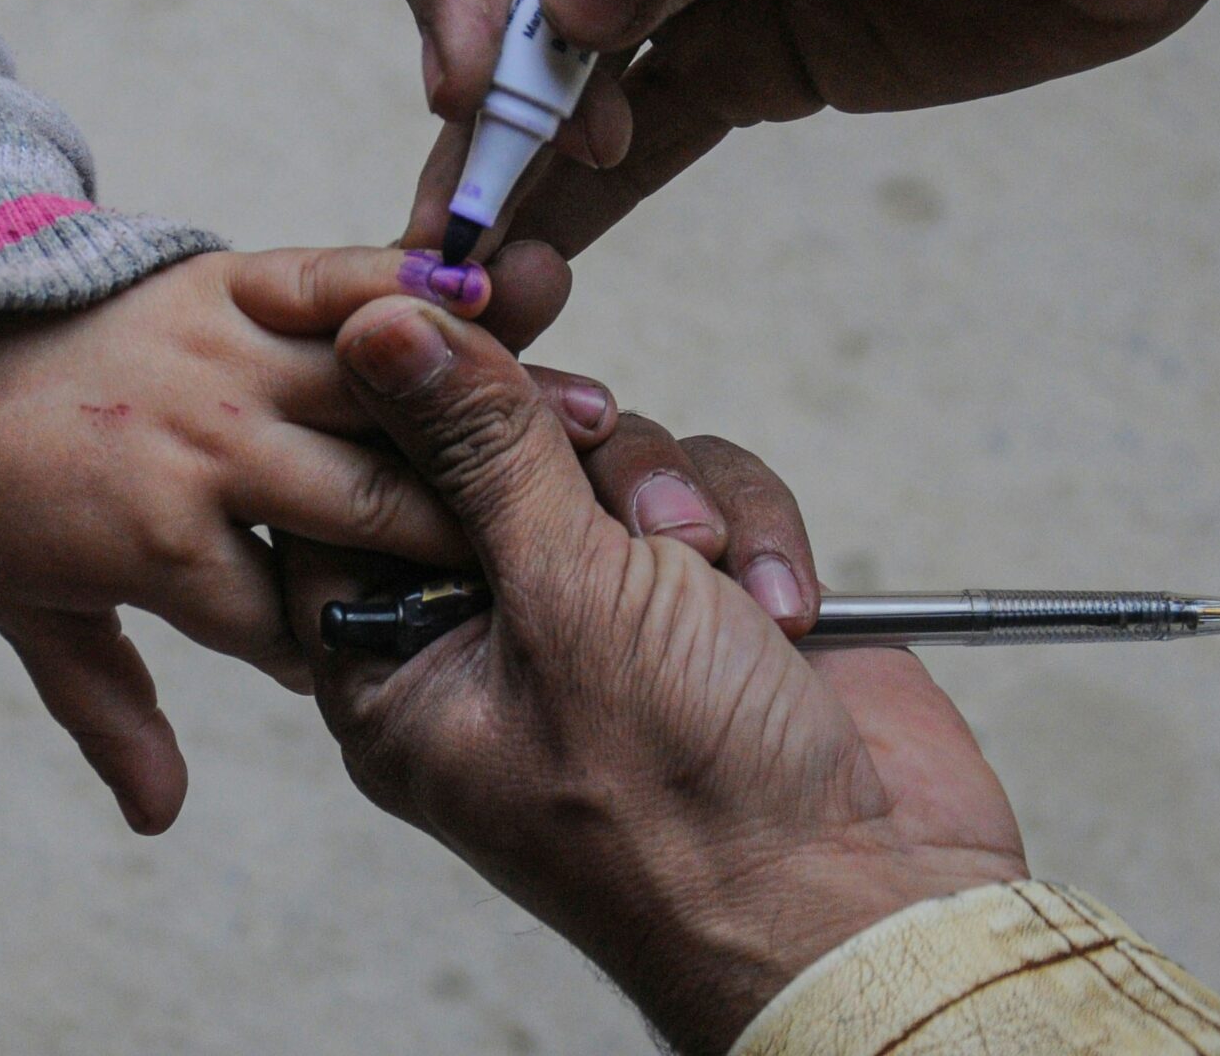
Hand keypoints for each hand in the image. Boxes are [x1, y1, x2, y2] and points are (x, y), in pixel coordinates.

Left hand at [0, 241, 609, 833]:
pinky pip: (334, 278)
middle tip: (567, 559)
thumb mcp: (32, 618)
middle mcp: (207, 452)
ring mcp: (222, 358)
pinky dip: (406, 281)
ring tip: (586, 428)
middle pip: (376, 512)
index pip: (304, 628)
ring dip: (487, 411)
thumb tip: (163, 821)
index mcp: (162, 549)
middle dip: (472, 541)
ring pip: (382, 394)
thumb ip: (111, 714)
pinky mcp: (228, 277)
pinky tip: (491, 295)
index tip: (445, 662)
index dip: (372, 653)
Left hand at [286, 299, 1024, 1052]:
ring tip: (712, 576)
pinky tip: (783, 610)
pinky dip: (751, 533)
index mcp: (399, 663)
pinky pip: (706, 495)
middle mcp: (490, 635)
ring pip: (607, 459)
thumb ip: (473, 447)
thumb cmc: (685, 804)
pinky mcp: (706, 601)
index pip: (351, 485)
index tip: (456, 313)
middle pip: (488, 449)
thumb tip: (371, 322)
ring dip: (671, 498)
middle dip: (565, 444)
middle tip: (597, 437)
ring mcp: (604, 617)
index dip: (399, 393)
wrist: (869, 905)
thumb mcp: (562, 598)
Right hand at [394, 0, 1219, 253]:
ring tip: (472, 250)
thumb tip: (558, 4)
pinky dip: (574, 192)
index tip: (469, 56)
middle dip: (471, 50)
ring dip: (499, 145)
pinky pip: (628, 126)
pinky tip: (524, 256)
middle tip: (504, 142)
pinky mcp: (737, 51)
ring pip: (540, 54)